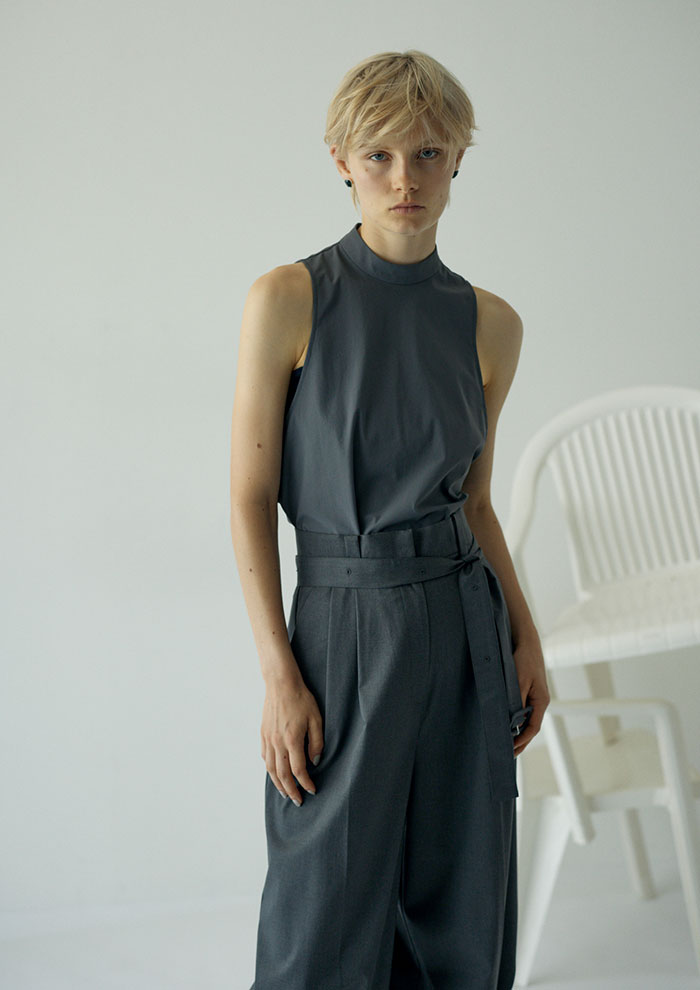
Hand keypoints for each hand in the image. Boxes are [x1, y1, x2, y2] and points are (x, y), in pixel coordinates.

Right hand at [261, 672, 323, 806]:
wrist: (281, 684)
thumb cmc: (301, 699)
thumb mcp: (316, 719)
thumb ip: (317, 742)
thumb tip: (314, 762)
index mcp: (292, 740)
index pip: (298, 770)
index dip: (306, 783)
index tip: (312, 790)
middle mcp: (277, 743)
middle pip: (282, 775)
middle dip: (291, 791)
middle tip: (298, 801)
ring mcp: (268, 739)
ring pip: (271, 769)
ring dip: (278, 784)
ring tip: (285, 793)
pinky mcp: (263, 734)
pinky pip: (265, 757)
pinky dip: (270, 769)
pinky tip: (275, 773)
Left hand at [511, 630, 549, 756]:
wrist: (526, 641)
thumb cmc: (523, 659)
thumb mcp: (518, 680)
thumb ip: (517, 700)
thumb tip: (513, 722)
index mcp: (541, 701)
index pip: (533, 727)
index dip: (522, 740)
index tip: (512, 750)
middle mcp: (540, 701)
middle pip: (531, 727)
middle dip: (521, 741)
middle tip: (508, 754)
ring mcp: (535, 696)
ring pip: (526, 719)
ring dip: (518, 732)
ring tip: (506, 744)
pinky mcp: (528, 690)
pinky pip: (523, 710)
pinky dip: (516, 720)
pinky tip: (507, 724)